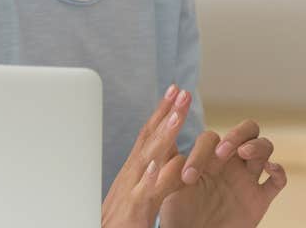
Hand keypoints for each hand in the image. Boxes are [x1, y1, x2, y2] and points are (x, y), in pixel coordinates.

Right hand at [101, 86, 192, 227]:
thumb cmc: (122, 220)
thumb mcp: (142, 191)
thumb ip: (158, 175)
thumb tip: (174, 157)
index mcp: (135, 169)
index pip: (149, 134)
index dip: (163, 111)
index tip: (176, 90)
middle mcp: (131, 174)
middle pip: (150, 138)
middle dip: (167, 113)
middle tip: (183, 92)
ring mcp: (131, 190)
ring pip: (148, 159)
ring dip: (163, 136)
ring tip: (178, 116)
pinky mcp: (134, 211)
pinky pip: (142, 192)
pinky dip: (148, 177)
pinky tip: (156, 165)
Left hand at [158, 119, 286, 227]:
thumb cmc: (176, 215)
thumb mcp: (166, 185)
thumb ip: (167, 159)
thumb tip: (161, 129)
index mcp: (208, 157)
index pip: (211, 139)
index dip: (201, 152)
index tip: (188, 177)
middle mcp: (230, 163)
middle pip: (247, 130)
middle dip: (238, 134)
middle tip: (222, 151)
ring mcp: (247, 179)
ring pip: (265, 148)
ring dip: (258, 145)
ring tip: (244, 153)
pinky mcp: (260, 199)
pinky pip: (278, 180)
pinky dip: (279, 171)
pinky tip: (271, 169)